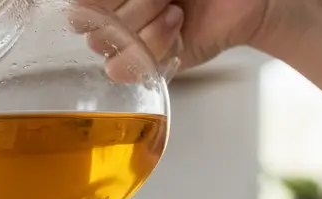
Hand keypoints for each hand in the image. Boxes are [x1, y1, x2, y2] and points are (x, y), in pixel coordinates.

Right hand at [82, 0, 279, 75]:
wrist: (241, 0)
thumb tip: (93, 3)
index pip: (81, 4)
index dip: (99, 2)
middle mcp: (113, 14)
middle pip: (90, 22)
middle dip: (135, 6)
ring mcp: (125, 41)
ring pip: (105, 45)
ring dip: (147, 26)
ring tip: (176, 12)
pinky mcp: (142, 64)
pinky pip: (121, 69)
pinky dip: (153, 48)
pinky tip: (175, 32)